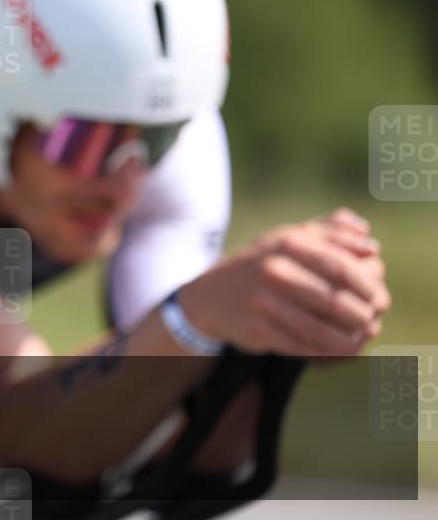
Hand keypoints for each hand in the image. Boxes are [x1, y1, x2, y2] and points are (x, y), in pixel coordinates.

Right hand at [179, 208, 389, 357]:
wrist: (210, 295)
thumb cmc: (260, 264)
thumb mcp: (288, 239)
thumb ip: (331, 234)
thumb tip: (371, 246)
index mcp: (286, 243)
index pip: (340, 266)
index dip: (366, 284)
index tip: (378, 296)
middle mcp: (273, 270)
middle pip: (333, 300)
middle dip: (361, 315)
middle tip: (372, 321)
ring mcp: (262, 302)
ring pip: (319, 329)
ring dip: (347, 339)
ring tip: (359, 339)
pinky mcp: (257, 330)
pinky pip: (301, 346)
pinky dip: (325, 352)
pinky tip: (338, 351)